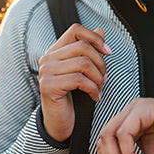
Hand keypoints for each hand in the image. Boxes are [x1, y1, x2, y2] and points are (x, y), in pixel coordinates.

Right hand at [39, 24, 111, 141]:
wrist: (60, 122)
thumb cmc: (72, 96)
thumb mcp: (83, 70)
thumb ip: (90, 50)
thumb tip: (100, 30)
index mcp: (55, 51)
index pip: (76, 30)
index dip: (95, 38)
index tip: (108, 52)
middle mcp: (48, 58)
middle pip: (83, 47)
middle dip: (100, 63)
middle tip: (104, 78)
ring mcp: (46, 71)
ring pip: (83, 63)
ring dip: (98, 78)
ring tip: (100, 88)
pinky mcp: (48, 85)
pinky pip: (79, 79)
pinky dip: (93, 89)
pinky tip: (95, 96)